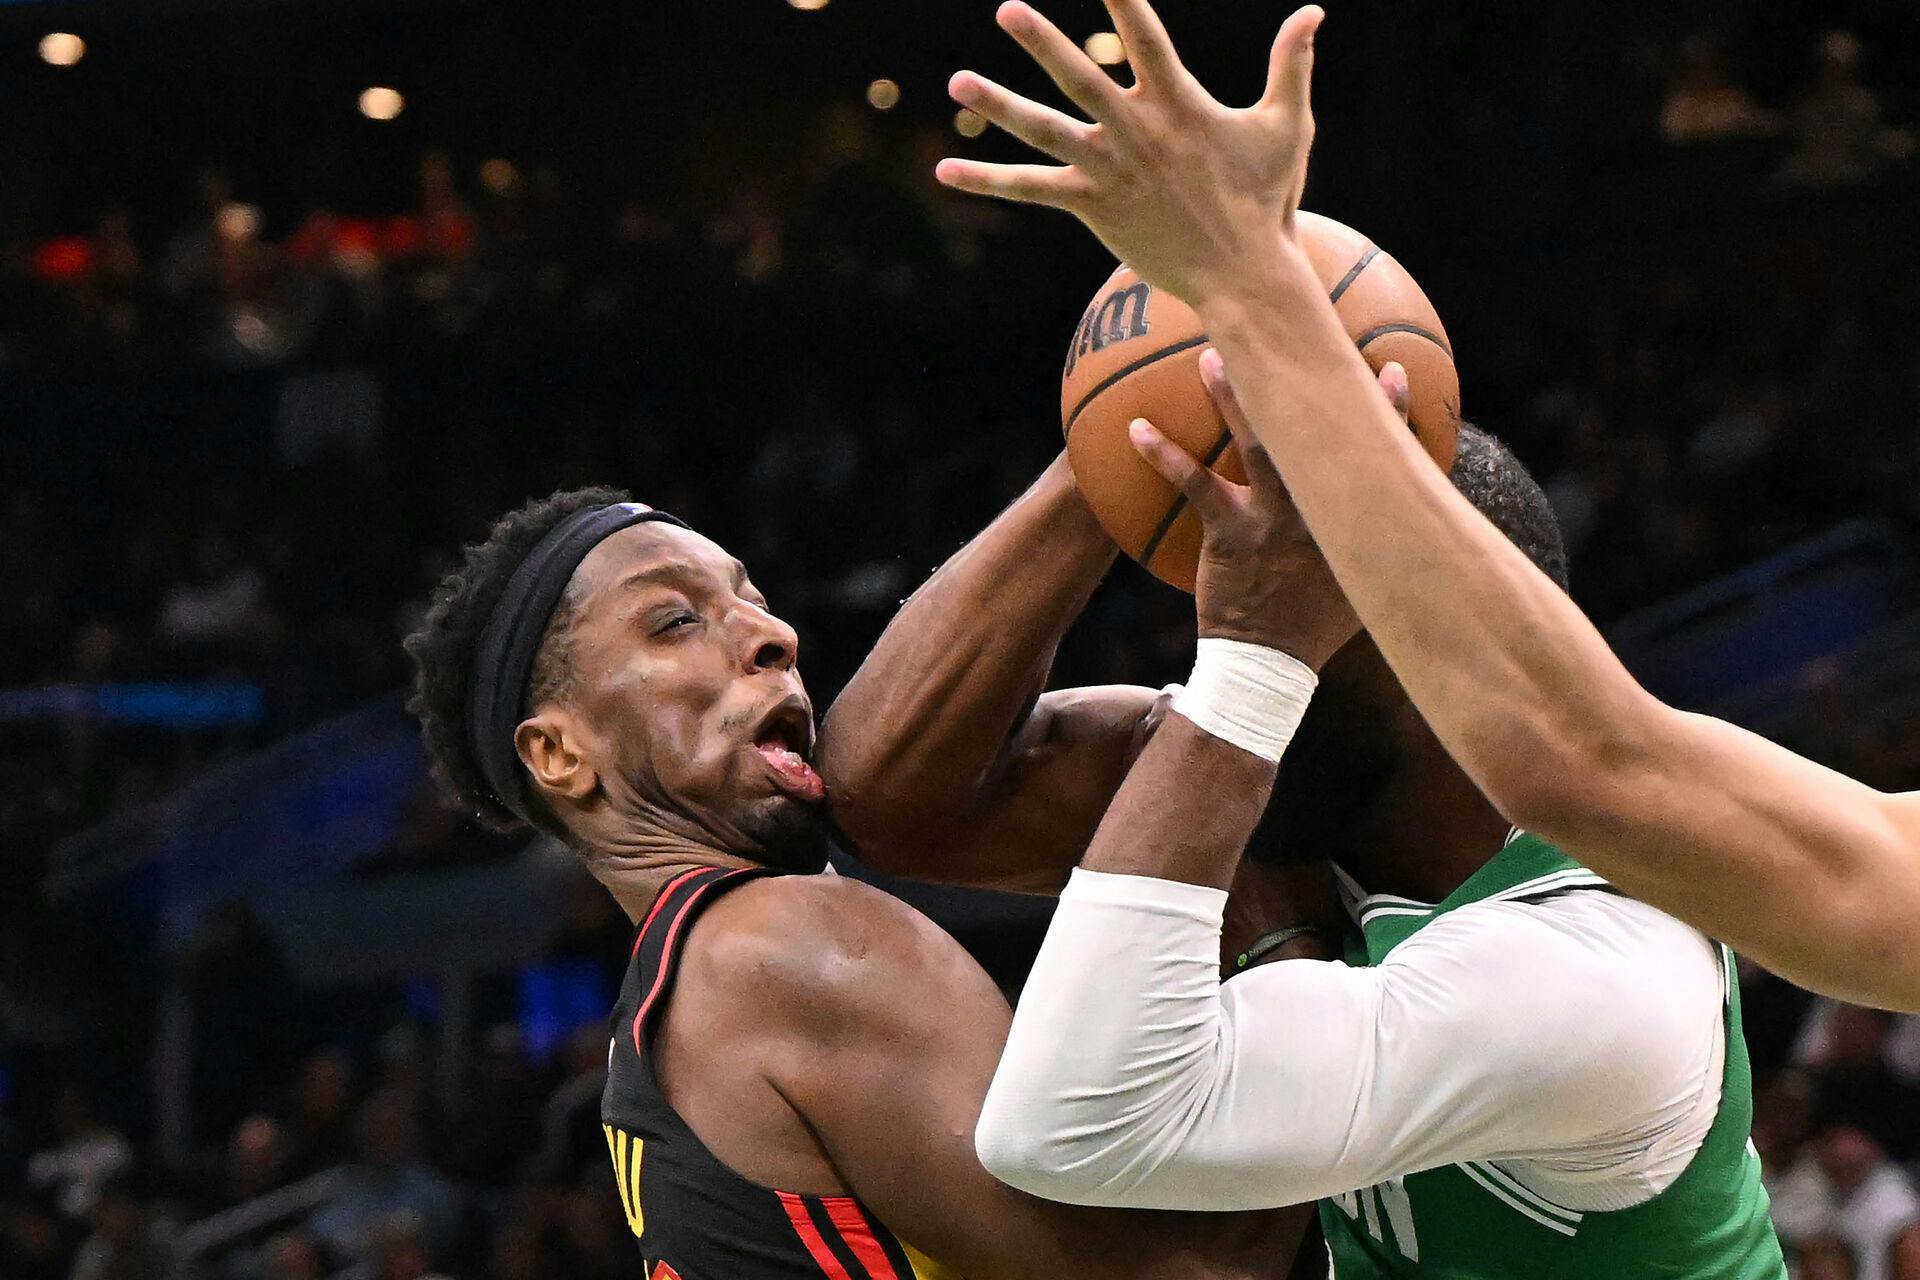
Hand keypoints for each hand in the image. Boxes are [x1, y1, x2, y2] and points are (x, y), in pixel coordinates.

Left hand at [935, 0, 1322, 308]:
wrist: (1244, 273)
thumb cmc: (1267, 200)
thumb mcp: (1288, 126)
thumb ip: (1292, 63)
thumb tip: (1314, 10)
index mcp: (1179, 103)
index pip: (1145, 33)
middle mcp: (1137, 131)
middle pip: (1079, 74)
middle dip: (1040, 40)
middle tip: (1006, 8)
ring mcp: (1110, 169)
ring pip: (1043, 130)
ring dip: (997, 105)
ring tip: (956, 81)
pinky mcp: (1092, 206)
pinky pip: (1030, 191)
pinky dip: (987, 181)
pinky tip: (944, 172)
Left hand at [1131, 351, 1410, 666]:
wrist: (1269, 668)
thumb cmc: (1313, 625)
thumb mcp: (1361, 587)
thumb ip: (1375, 547)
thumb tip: (1393, 521)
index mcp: (1356, 522)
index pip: (1383, 458)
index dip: (1390, 413)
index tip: (1394, 371)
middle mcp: (1321, 512)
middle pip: (1320, 433)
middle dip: (1313, 381)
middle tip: (1298, 331)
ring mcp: (1275, 520)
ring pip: (1258, 444)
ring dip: (1234, 397)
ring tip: (1211, 355)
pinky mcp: (1230, 534)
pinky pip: (1194, 483)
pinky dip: (1163, 454)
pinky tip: (1135, 429)